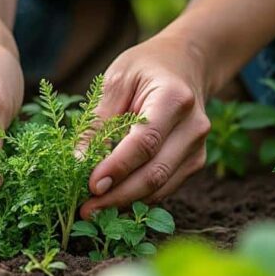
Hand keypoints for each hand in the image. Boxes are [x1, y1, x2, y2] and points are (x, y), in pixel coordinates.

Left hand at [81, 35, 212, 217]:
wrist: (185, 65)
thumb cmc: (145, 68)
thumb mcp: (116, 80)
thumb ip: (98, 121)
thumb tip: (76, 163)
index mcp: (174, 99)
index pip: (145, 142)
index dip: (117, 168)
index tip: (90, 186)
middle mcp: (193, 127)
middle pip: (155, 172)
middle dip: (118, 196)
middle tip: (86, 210)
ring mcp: (198, 148)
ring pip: (161, 187)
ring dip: (126, 203)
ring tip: (93, 211)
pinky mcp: (194, 162)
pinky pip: (165, 188)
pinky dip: (138, 198)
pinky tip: (113, 201)